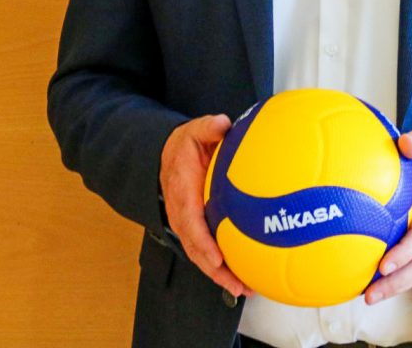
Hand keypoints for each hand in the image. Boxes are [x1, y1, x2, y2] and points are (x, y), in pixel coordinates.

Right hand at [159, 114, 252, 298]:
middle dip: (215, 271)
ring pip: (201, 256)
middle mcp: (182, 215)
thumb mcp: (193, 131)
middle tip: (238, 285)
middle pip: (196, 250)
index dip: (203, 243)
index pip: (190, 222)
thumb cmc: (183, 147)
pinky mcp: (195, 229)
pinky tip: (244, 274)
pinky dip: (222, 266)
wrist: (166, 156)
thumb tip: (222, 123)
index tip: (218, 258)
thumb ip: (207, 128)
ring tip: (245, 289)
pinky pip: (207, 250)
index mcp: (182, 193)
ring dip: (220, 275)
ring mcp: (187, 225)